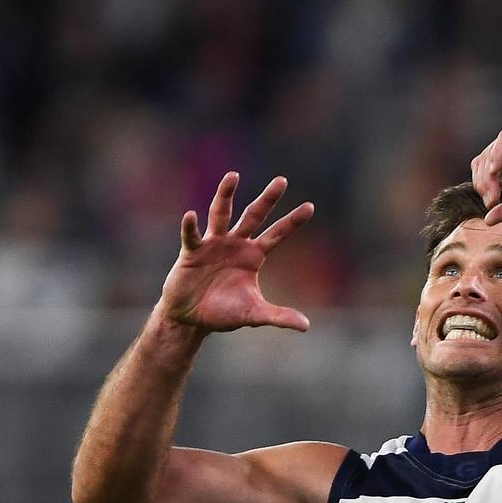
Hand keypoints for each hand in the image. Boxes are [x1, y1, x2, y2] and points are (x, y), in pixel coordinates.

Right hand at [158, 172, 314, 332]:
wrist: (190, 318)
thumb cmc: (223, 312)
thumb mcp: (254, 314)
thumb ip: (278, 316)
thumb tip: (306, 326)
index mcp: (254, 255)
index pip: (277, 234)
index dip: (293, 221)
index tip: (311, 206)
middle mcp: (236, 244)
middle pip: (254, 216)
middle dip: (268, 199)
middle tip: (282, 180)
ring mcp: (214, 244)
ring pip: (222, 214)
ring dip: (226, 196)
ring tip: (233, 176)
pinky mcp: (192, 252)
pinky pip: (192, 236)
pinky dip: (191, 226)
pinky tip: (191, 215)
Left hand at [471, 116, 501, 225]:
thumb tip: (488, 220)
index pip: (486, 168)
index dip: (484, 185)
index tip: (491, 204)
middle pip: (484, 158)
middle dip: (484, 181)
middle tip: (492, 199)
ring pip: (492, 149)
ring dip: (488, 171)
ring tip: (493, 190)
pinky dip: (497, 155)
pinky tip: (496, 171)